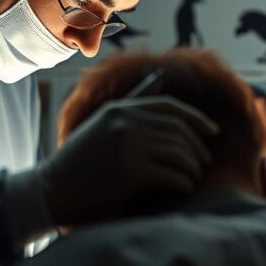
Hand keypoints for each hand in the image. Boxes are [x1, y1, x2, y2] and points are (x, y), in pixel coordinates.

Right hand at [38, 94, 217, 225]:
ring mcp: (128, 146)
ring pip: (177, 152)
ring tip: (196, 175)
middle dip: (197, 145)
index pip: (169, 107)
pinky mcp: (129, 171)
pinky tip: (185, 188)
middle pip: (178, 130)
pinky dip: (183, 181)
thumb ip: (134, 100)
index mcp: (121, 109)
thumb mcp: (104, 121)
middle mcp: (126, 122)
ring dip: (193, 166)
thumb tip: (161, 77)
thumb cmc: (80, 158)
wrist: (52, 189)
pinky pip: (170, 173)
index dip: (195, 118)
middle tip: (206, 160)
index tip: (212, 131)